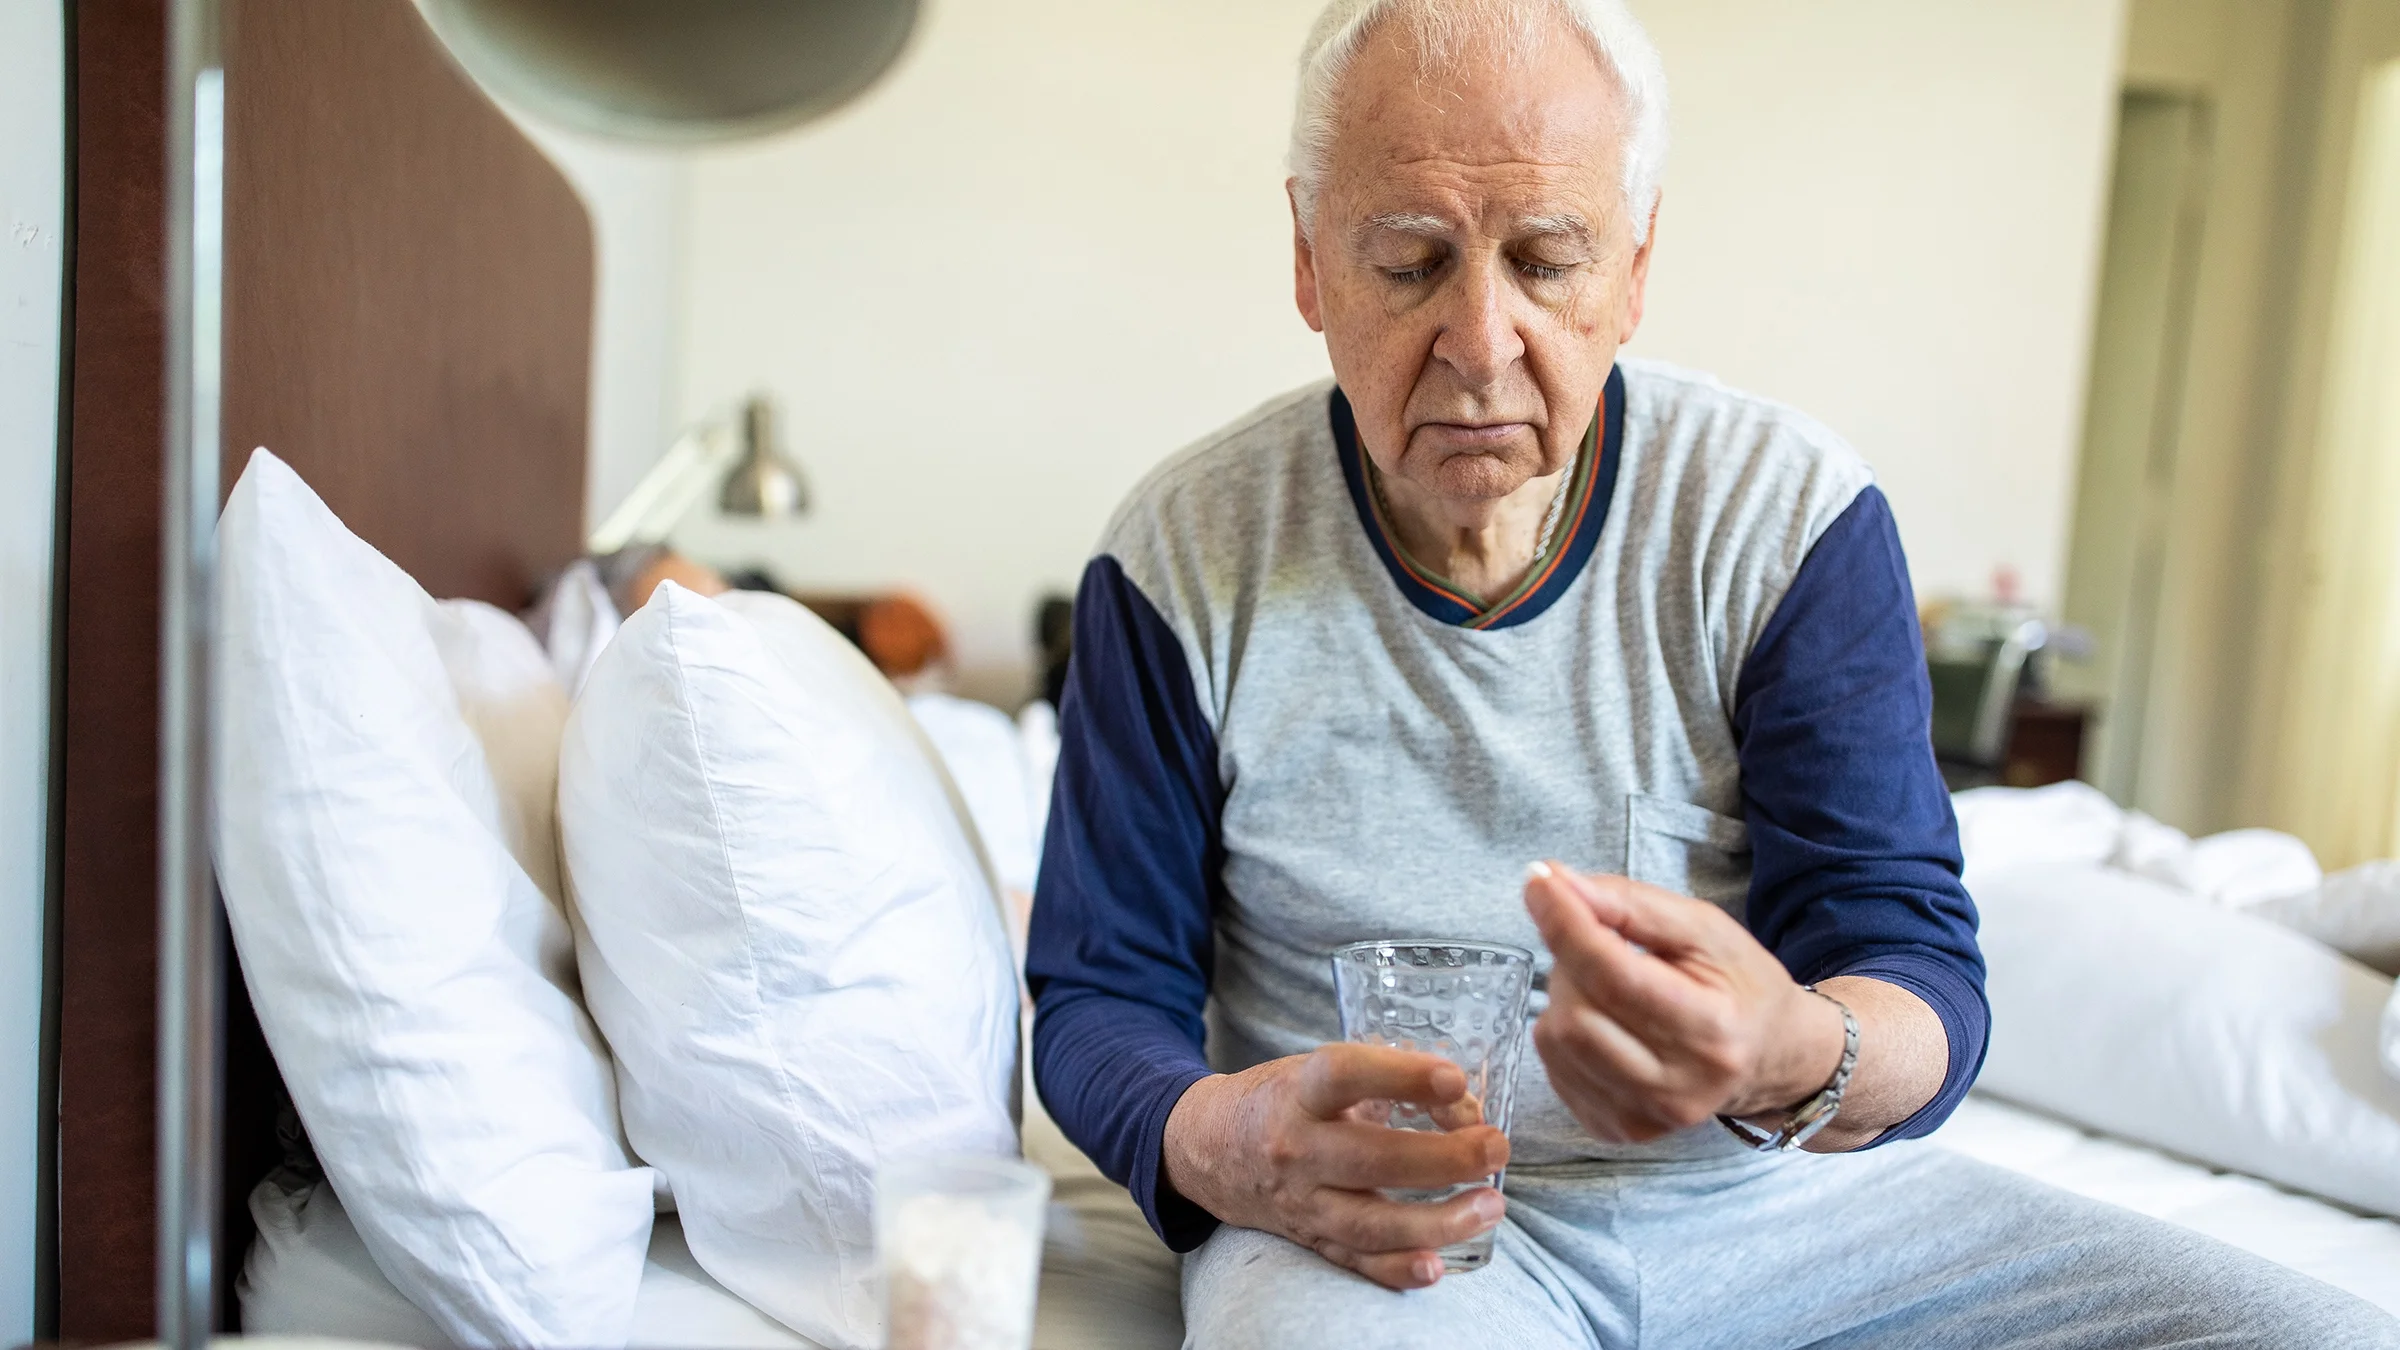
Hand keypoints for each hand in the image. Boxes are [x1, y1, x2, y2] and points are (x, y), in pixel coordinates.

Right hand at [1161, 1043, 1509, 1289]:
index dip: (1401, 1076)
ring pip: (1370, 1222)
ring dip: (1438, 1220)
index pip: (1345, 1076)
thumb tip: (1462, 1100)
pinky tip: (1438, 1266)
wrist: (1209, 1149)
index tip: (1454, 1079)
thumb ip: (1382, 1079)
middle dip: (1444, 1157)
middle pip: (1371, 1159)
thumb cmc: (1283, 1100)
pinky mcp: (1308, 1238)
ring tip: (1490, 1205)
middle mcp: (1295, 1149)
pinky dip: (1397, 1269)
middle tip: (1496, 1148)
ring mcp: (1301, 1201)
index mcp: (1298, 1094)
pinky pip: (1355, 1262)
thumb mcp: (1315, 1071)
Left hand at [1524, 862, 1844, 1143]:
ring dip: (1564, 996)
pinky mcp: (1617, 1131)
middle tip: (1599, 943)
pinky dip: (1564, 1033)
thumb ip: (1631, 904)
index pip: (1615, 976)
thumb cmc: (1739, 985)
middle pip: (1577, 1011)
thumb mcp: (1704, 929)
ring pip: (1558, 1041)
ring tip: (1604, 984)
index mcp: (1711, 1031)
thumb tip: (1554, 882)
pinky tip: (1601, 1021)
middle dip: (1570, 960)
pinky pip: (1555, 1069)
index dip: (1567, 924)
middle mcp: (1679, 1087)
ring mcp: (1646, 1118)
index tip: (1539, 881)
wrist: (1772, 1057)